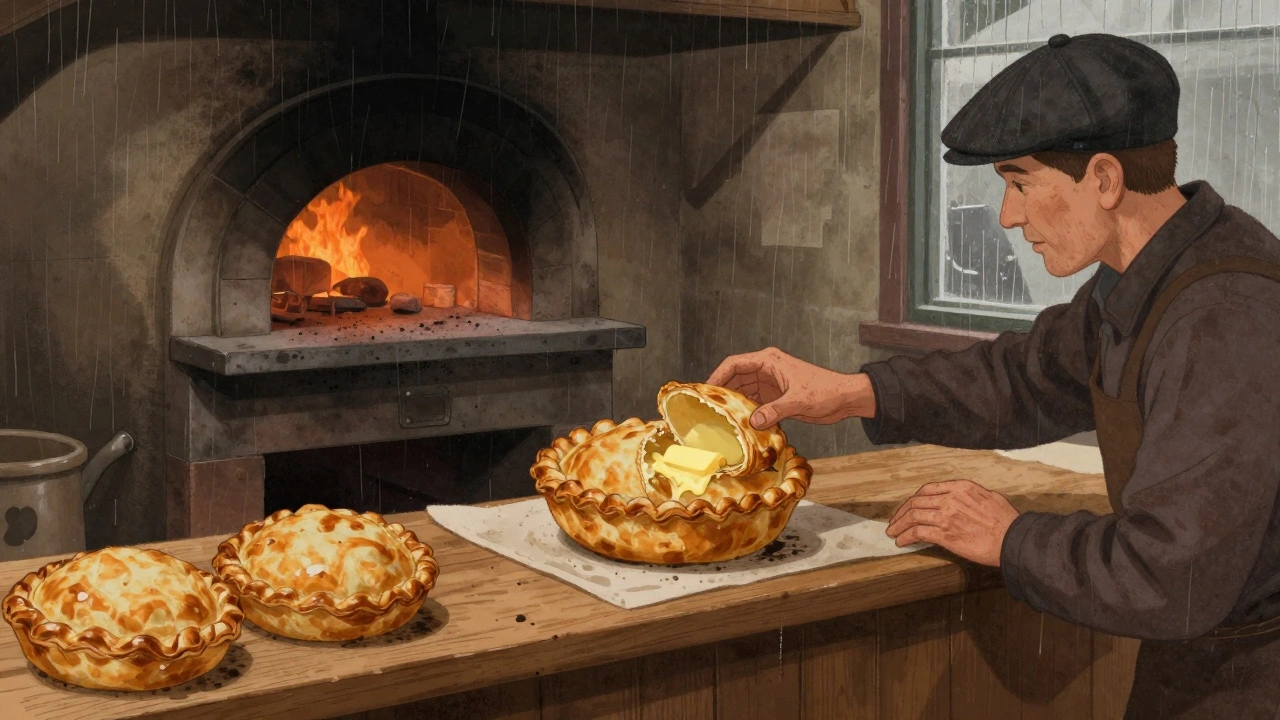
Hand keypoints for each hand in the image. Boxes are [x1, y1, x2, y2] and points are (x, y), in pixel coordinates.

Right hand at [706, 347, 874, 428]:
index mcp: (769, 361)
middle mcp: (766, 370)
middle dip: (722, 392)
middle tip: (707, 409)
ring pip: (743, 392)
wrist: (845, 398)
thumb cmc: (826, 391)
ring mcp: (770, 384)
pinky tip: (739, 425)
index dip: (717, 375)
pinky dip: (746, 412)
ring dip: (734, 404)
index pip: (735, 364)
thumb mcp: (799, 400)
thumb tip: (753, 421)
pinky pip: (754, 403)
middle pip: (735, 378)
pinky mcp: (775, 398)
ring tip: (719, 419)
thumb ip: (775, 410)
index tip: (705, 390)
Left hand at [884, 480, 1019, 566]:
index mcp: (960, 487)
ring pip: (912, 516)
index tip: (908, 507)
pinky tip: (901, 542)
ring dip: (899, 525)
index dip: (913, 499)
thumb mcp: (989, 497)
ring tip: (893, 532)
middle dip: (901, 512)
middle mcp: (950, 498)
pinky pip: (917, 533)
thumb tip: (963, 498)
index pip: (927, 489)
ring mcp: (945, 516)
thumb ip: (972, 494)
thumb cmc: (1005, 520)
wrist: (1011, 539)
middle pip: (916, 502)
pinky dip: (905, 537)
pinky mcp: (944, 534)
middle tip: (894, 522)